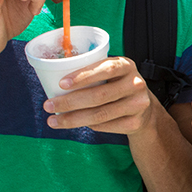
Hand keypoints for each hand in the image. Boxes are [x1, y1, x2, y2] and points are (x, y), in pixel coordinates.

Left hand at [43, 55, 158, 134]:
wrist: (143, 107)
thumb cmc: (116, 85)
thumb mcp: (110, 73)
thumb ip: (90, 73)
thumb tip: (53, 78)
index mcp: (127, 65)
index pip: (106, 69)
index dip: (83, 76)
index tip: (61, 84)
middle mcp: (136, 84)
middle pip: (100, 95)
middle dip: (70, 102)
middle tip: (49, 106)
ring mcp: (138, 104)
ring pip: (100, 114)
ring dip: (73, 119)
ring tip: (53, 120)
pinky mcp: (135, 122)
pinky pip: (105, 126)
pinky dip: (89, 125)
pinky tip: (76, 123)